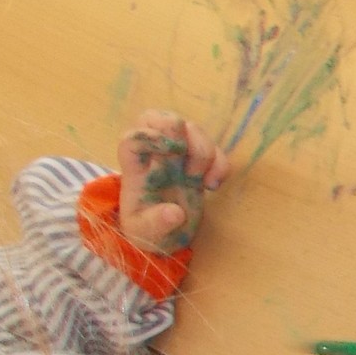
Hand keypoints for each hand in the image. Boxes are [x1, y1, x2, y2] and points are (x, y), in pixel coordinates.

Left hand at [116, 112, 231, 254]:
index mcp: (135, 168)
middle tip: (188, 164)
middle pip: (161, 119)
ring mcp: (179, 157)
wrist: (163, 236)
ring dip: (203, 151)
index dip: (151, 136)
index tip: (171, 153)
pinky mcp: (200, 164)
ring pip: (192, 129)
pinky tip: (214, 185)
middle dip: (180, 133)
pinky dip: (221, 163)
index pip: (134, 137)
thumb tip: (176, 212)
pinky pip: (216, 149)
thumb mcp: (144, 234)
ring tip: (201, 181)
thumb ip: (155, 223)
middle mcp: (156, 155)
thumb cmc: (146, 231)